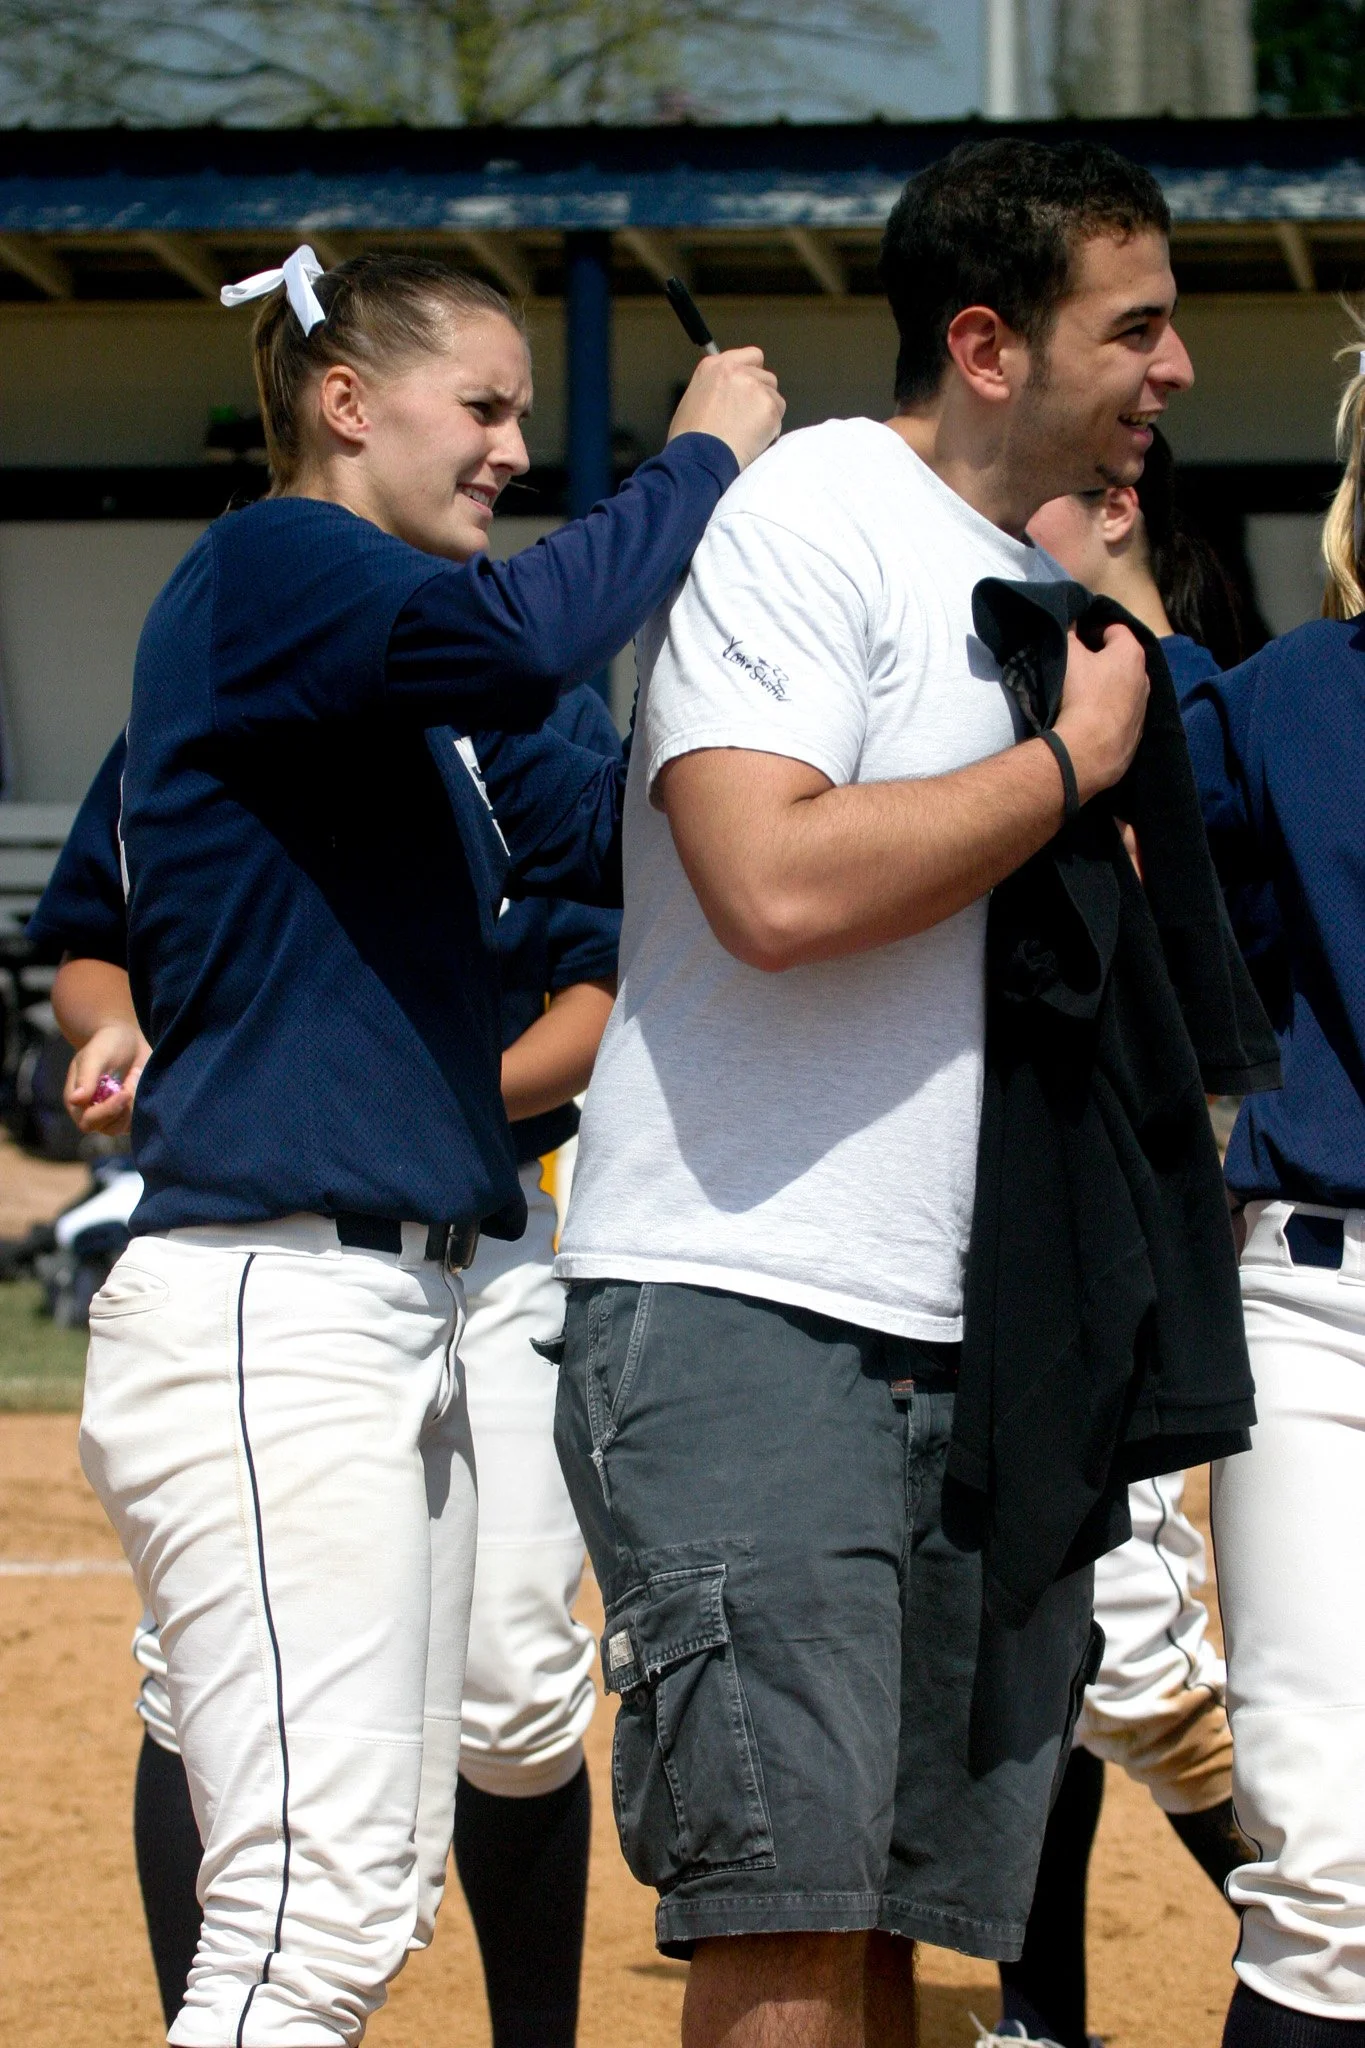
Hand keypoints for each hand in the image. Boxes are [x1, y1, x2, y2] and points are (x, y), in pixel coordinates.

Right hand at [64, 1021, 148, 1137]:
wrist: (128, 1040)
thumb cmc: (107, 1044)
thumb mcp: (95, 1055)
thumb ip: (86, 1077)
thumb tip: (75, 1100)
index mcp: (76, 1100)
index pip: (87, 1121)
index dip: (107, 1111)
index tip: (125, 1092)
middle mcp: (91, 1112)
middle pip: (106, 1128)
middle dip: (123, 1107)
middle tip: (133, 1080)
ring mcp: (110, 1115)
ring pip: (123, 1127)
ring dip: (134, 1105)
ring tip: (135, 1076)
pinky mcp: (127, 1114)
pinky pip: (135, 1122)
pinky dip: (141, 1106)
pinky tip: (140, 1083)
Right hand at [667, 347, 784, 470]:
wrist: (698, 458)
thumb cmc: (689, 438)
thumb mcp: (694, 398)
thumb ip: (716, 388)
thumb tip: (730, 396)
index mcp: (715, 365)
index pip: (752, 356)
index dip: (753, 375)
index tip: (748, 392)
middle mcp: (736, 370)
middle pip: (767, 377)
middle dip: (762, 396)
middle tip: (748, 419)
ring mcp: (754, 387)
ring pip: (776, 397)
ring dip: (768, 414)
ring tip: (749, 434)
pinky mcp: (768, 407)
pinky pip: (778, 418)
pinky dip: (770, 431)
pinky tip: (753, 443)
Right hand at [1053, 623, 1148, 804]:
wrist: (1089, 749)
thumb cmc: (1080, 694)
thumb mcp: (1068, 656)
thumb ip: (1069, 634)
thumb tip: (1071, 623)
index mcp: (1131, 653)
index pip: (1114, 629)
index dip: (1094, 632)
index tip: (1079, 642)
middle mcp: (1145, 677)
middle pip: (1123, 659)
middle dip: (1105, 661)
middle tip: (1080, 669)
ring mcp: (1144, 707)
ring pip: (1125, 688)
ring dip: (1110, 688)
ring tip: (1086, 698)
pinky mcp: (1138, 733)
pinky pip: (1124, 714)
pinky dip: (1112, 713)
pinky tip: (1094, 721)